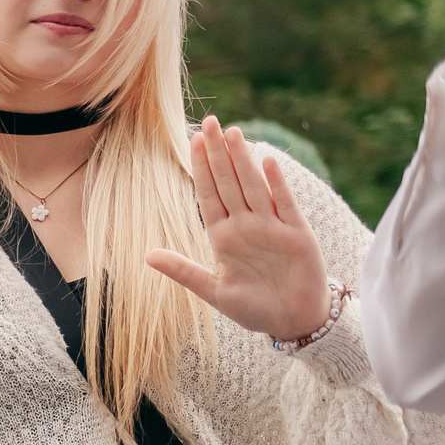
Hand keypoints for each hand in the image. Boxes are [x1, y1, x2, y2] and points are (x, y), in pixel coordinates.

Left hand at [145, 117, 330, 340]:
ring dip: (243, 160)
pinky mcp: (297, 234)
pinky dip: (276, 184)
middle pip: (229, 182)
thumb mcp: (212, 290)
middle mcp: (247, 226)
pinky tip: (267, 161)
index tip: (192, 141)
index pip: (209, 194)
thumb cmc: (253, 306)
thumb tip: (146, 255)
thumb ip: (183, 271)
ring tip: (233, 133)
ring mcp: (272, 227)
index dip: (201, 168)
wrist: (292, 321)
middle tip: (209, 122)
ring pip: (254, 186)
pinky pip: (285, 204)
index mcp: (224, 237)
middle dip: (218, 154)